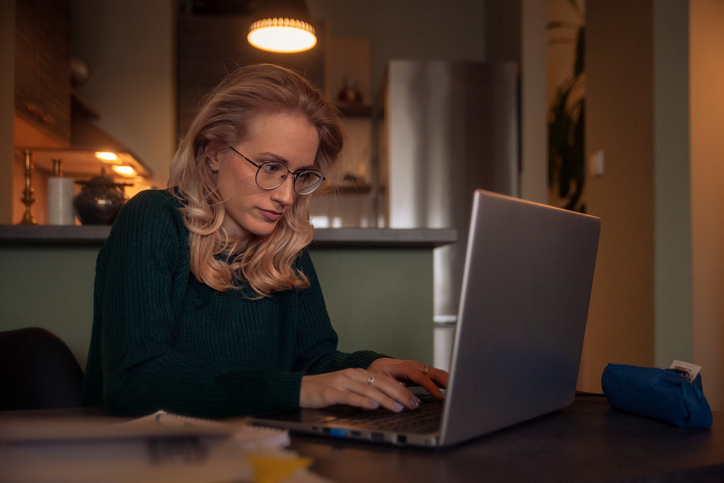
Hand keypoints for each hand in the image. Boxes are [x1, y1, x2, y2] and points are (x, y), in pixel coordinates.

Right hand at [300, 368, 420, 411]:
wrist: (299, 387)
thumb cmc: (324, 389)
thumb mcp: (347, 387)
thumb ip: (365, 391)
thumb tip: (386, 399)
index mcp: (358, 373)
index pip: (385, 380)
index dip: (401, 389)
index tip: (414, 399)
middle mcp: (352, 375)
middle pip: (381, 383)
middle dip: (400, 394)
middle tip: (413, 404)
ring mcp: (341, 382)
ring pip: (368, 390)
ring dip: (385, 399)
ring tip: (398, 407)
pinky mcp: (330, 392)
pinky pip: (349, 397)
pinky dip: (362, 401)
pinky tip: (372, 406)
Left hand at [367, 358, 448, 399]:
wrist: (379, 366)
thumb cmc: (378, 374)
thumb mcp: (381, 381)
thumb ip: (392, 386)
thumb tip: (405, 392)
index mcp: (404, 367)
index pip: (421, 376)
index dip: (432, 386)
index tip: (440, 397)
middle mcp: (414, 366)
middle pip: (433, 371)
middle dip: (446, 381)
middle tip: (456, 392)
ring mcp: (419, 368)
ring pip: (437, 373)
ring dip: (448, 381)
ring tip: (457, 392)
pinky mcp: (422, 373)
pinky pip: (435, 376)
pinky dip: (444, 382)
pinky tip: (451, 389)